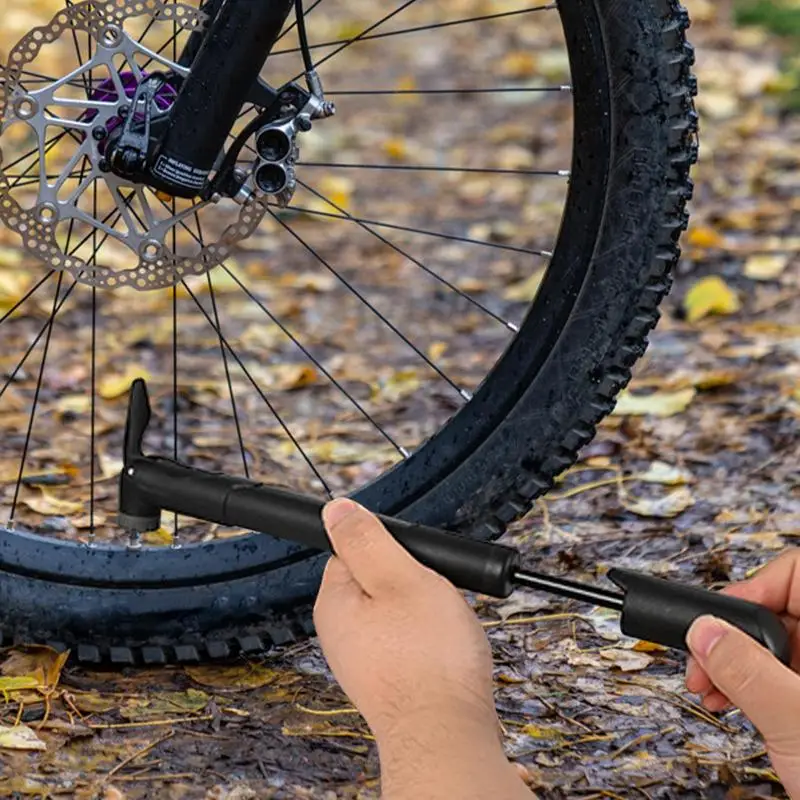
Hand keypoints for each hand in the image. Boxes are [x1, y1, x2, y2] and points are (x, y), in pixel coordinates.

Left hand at [313, 499, 532, 798]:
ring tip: (444, 630)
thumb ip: (367, 540)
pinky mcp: (390, 682)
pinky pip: (409, 644)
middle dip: (412, 584)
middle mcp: (341, 633)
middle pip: (379, 582)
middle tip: (433, 600)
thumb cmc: (427, 659)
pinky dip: (430, 642)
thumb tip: (335, 509)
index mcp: (334, 603)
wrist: (445, 737)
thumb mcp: (400, 577)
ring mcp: (365, 660)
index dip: (389, 551)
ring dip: (426, 613)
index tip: (413, 565)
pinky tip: (445, 652)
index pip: (353, 552)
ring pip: (399, 613)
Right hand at [685, 549, 799, 796]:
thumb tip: (705, 630)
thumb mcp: (798, 724)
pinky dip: (745, 683)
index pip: (799, 574)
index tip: (719, 619)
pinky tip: (724, 700)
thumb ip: (748, 671)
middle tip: (702, 659)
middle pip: (780, 611)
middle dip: (732, 633)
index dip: (756, 587)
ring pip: (773, 644)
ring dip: (731, 662)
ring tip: (705, 687)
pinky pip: (776, 674)